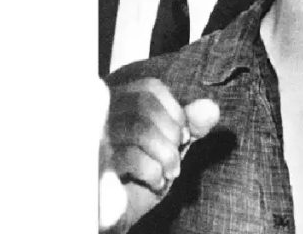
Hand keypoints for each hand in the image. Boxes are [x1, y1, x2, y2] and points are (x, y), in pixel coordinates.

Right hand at [98, 78, 219, 231]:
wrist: (117, 214)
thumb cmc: (140, 176)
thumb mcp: (170, 148)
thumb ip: (191, 126)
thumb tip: (211, 108)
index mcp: (116, 105)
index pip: (149, 88)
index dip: (175, 110)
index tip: (183, 135)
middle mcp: (98, 117)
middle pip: (143, 103)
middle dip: (171, 131)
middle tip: (176, 156)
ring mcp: (91, 140)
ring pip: (138, 127)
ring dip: (166, 153)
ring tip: (170, 172)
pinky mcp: (92, 166)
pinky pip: (131, 157)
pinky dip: (154, 171)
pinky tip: (155, 182)